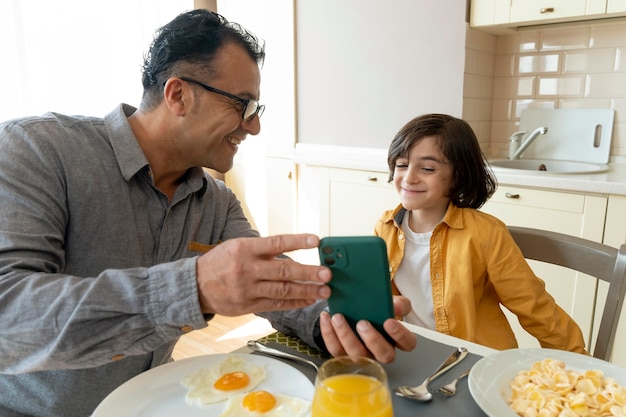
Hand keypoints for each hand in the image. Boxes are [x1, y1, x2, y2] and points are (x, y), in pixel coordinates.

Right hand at [196, 234, 330, 314]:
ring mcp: (248, 289)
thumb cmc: (220, 262)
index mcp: (245, 249)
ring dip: (306, 291)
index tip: (316, 241)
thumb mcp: (237, 246)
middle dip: (308, 273)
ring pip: (283, 290)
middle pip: (284, 270)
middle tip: (327, 273)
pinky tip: (308, 300)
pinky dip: (294, 302)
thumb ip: (263, 249)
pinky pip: (276, 305)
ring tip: (324, 290)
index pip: (277, 243)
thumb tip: (294, 250)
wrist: (195, 286)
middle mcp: (247, 269)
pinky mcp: (248, 306)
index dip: (298, 241)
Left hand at [319, 296, 416, 362]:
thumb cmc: (374, 310)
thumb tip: (397, 306)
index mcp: (396, 338)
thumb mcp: (388, 302)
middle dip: (372, 339)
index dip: (400, 335)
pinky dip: (329, 333)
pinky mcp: (343, 354)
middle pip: (384, 355)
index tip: (389, 322)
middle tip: (362, 323)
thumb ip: (396, 302)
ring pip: (356, 354)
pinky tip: (327, 318)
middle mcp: (381, 351)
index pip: (407, 343)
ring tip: (339, 318)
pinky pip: (335, 349)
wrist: (353, 310)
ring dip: (346, 336)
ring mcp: (362, 355)